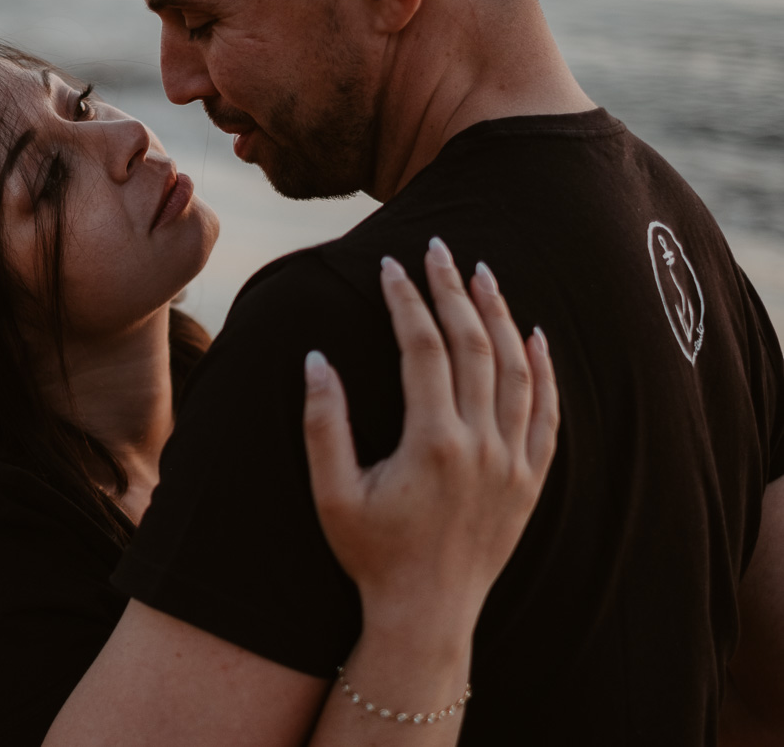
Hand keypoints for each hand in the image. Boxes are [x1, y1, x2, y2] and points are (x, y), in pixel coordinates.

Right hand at [301, 238, 557, 636]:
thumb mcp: (332, 493)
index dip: (405, 300)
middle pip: (474, 345)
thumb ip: (323, 424)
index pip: (422, 348)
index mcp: (432, 442)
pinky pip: (548, 413)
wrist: (427, 615)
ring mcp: (514, 463)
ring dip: (500, 316)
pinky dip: (545, 370)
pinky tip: (536, 335)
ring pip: (517, 370)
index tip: (389, 265)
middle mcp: (482, 445)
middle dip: (454, 290)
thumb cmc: (371, 554)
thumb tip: (316, 359)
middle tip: (438, 249)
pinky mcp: (531, 481)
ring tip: (483, 274)